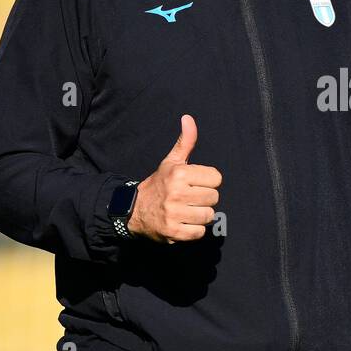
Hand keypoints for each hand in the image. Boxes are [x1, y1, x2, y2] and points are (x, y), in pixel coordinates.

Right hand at [128, 114, 222, 242]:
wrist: (134, 210)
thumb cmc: (159, 184)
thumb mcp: (171, 161)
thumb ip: (185, 141)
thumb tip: (188, 118)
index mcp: (179, 174)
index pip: (216, 178)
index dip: (208, 181)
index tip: (195, 183)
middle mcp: (177, 193)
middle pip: (214, 197)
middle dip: (204, 198)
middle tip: (189, 198)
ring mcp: (175, 214)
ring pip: (209, 215)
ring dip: (200, 215)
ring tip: (186, 210)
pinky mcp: (174, 232)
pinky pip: (199, 232)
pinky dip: (194, 230)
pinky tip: (183, 222)